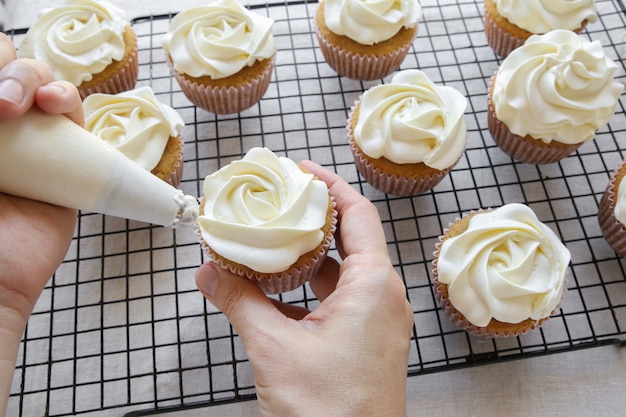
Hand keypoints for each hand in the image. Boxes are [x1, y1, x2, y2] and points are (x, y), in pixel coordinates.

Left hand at [0, 33, 82, 416]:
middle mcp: (1, 129)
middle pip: (8, 68)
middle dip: (7, 68)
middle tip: (0, 104)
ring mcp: (32, 141)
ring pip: (41, 83)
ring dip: (33, 77)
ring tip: (29, 103)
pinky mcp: (68, 159)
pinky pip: (74, 117)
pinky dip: (67, 98)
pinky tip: (56, 104)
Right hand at [196, 160, 413, 416]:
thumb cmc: (329, 410)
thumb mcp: (274, 348)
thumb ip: (240, 303)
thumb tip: (209, 274)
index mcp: (375, 286)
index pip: (358, 214)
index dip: (329, 185)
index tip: (301, 169)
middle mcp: (384, 299)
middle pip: (350, 239)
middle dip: (313, 218)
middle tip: (279, 200)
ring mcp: (377, 323)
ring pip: (342, 274)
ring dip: (308, 258)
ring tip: (271, 241)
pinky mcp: (366, 344)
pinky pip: (339, 302)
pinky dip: (310, 291)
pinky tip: (276, 292)